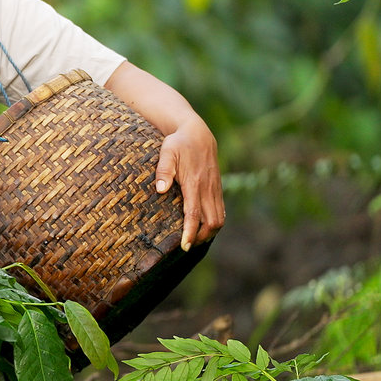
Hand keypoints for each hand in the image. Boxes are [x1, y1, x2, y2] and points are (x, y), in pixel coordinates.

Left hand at [154, 116, 223, 251]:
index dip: (191, 232)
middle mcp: (207, 189)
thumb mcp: (167, 152)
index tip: (185, 245)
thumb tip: (160, 190)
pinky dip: (215, 223)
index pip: (195, 214)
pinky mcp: (217, 188)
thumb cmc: (178, 143)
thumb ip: (164, 171)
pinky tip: (205, 228)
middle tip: (187, 246)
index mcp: (194, 184)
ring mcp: (214, 189)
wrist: (198, 134)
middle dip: (201, 237)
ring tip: (195, 240)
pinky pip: (221, 211)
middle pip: (211, 222)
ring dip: (210, 232)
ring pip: (219, 219)